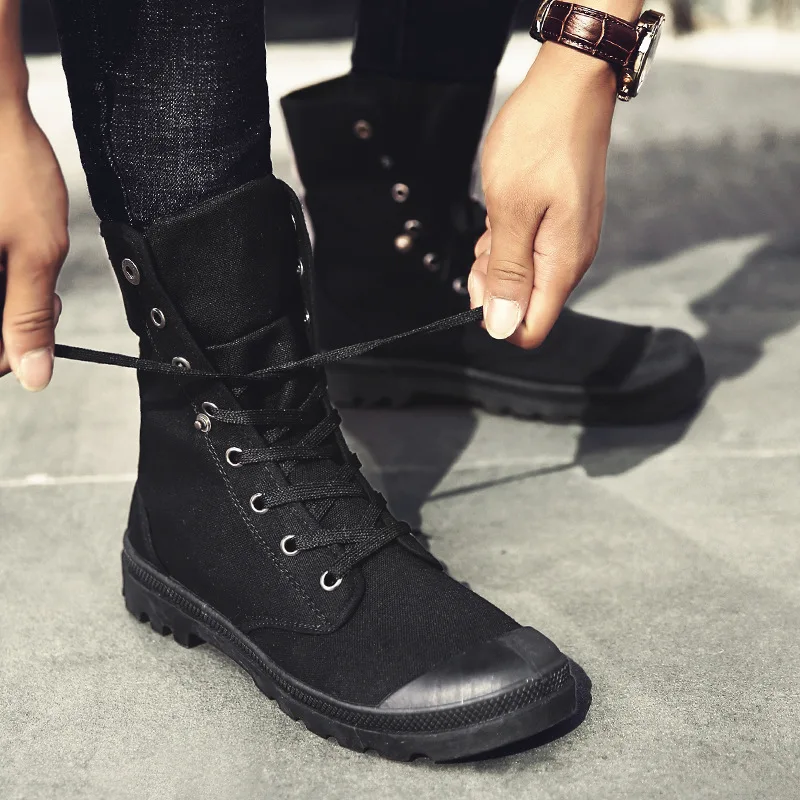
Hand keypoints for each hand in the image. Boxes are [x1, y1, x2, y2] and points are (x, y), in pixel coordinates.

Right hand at [0, 103, 67, 389]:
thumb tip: (34, 375)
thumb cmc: (6, 165)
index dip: (6, 355)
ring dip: (2, 296)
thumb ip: (29, 317)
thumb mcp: (34, 250)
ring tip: (22, 263)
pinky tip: (6, 250)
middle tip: (37, 292)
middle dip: (5, 322)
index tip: (33, 342)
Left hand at [470, 42, 616, 347]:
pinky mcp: (560, 223)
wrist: (570, 87)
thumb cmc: (539, 140)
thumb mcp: (511, 211)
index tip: (480, 280)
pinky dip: (507, 237)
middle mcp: (569, 259)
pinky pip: (527, 250)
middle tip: (486, 239)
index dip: (497, 317)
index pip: (532, 328)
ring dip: (497, 256)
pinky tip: (504, 208)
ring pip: (522, 276)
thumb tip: (503, 328)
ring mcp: (567, 240)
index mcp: (562, 264)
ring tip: (497, 216)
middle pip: (524, 305)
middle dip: (493, 283)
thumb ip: (508, 273)